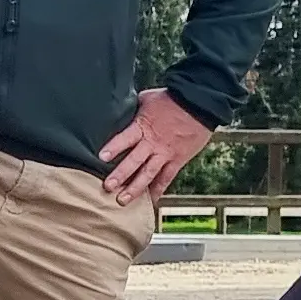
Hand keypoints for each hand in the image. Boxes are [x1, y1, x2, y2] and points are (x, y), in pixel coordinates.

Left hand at [99, 88, 213, 202]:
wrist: (199, 104)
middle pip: (134, 161)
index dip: (114, 147)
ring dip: (135, 189)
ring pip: (148, 174)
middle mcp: (153, 143)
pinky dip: (158, 190)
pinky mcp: (177, 160)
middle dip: (120, 175)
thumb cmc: (172, 99)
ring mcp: (165, 154)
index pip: (125, 138)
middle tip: (108, 187)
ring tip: (122, 201)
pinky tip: (150, 201)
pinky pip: (166, 179)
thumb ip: (133, 108)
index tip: (101, 158)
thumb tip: (118, 108)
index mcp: (143, 126)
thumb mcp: (147, 98)